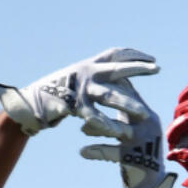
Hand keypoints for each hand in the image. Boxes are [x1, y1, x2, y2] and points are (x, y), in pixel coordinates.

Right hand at [0, 47, 158, 136]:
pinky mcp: (73, 105)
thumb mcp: (79, 80)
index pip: (115, 53)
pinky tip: (121, 134)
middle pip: (116, 68)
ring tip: (145, 115)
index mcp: (89, 64)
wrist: (31, 102)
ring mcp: (80, 88)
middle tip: (156, 68)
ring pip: (109, 96)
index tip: (151, 58)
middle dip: (137, 68)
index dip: (133, 55)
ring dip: (128, 106)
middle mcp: (86, 72)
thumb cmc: (57, 92)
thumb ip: (95, 77)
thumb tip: (113, 73)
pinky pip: (95, 117)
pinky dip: (108, 126)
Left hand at [79, 80, 175, 187]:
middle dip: (103, 104)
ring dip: (98, 128)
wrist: (150, 186)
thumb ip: (127, 114)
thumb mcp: (136, 130)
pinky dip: (97, 151)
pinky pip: (113, 152)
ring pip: (118, 129)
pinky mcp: (136, 159)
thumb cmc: (139, 154)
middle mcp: (148, 127)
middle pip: (124, 108)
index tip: (95, 84)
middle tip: (84, 103)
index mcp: (149, 117)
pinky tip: (83, 151)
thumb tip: (112, 94)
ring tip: (82, 129)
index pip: (131, 95)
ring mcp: (143, 143)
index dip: (112, 88)